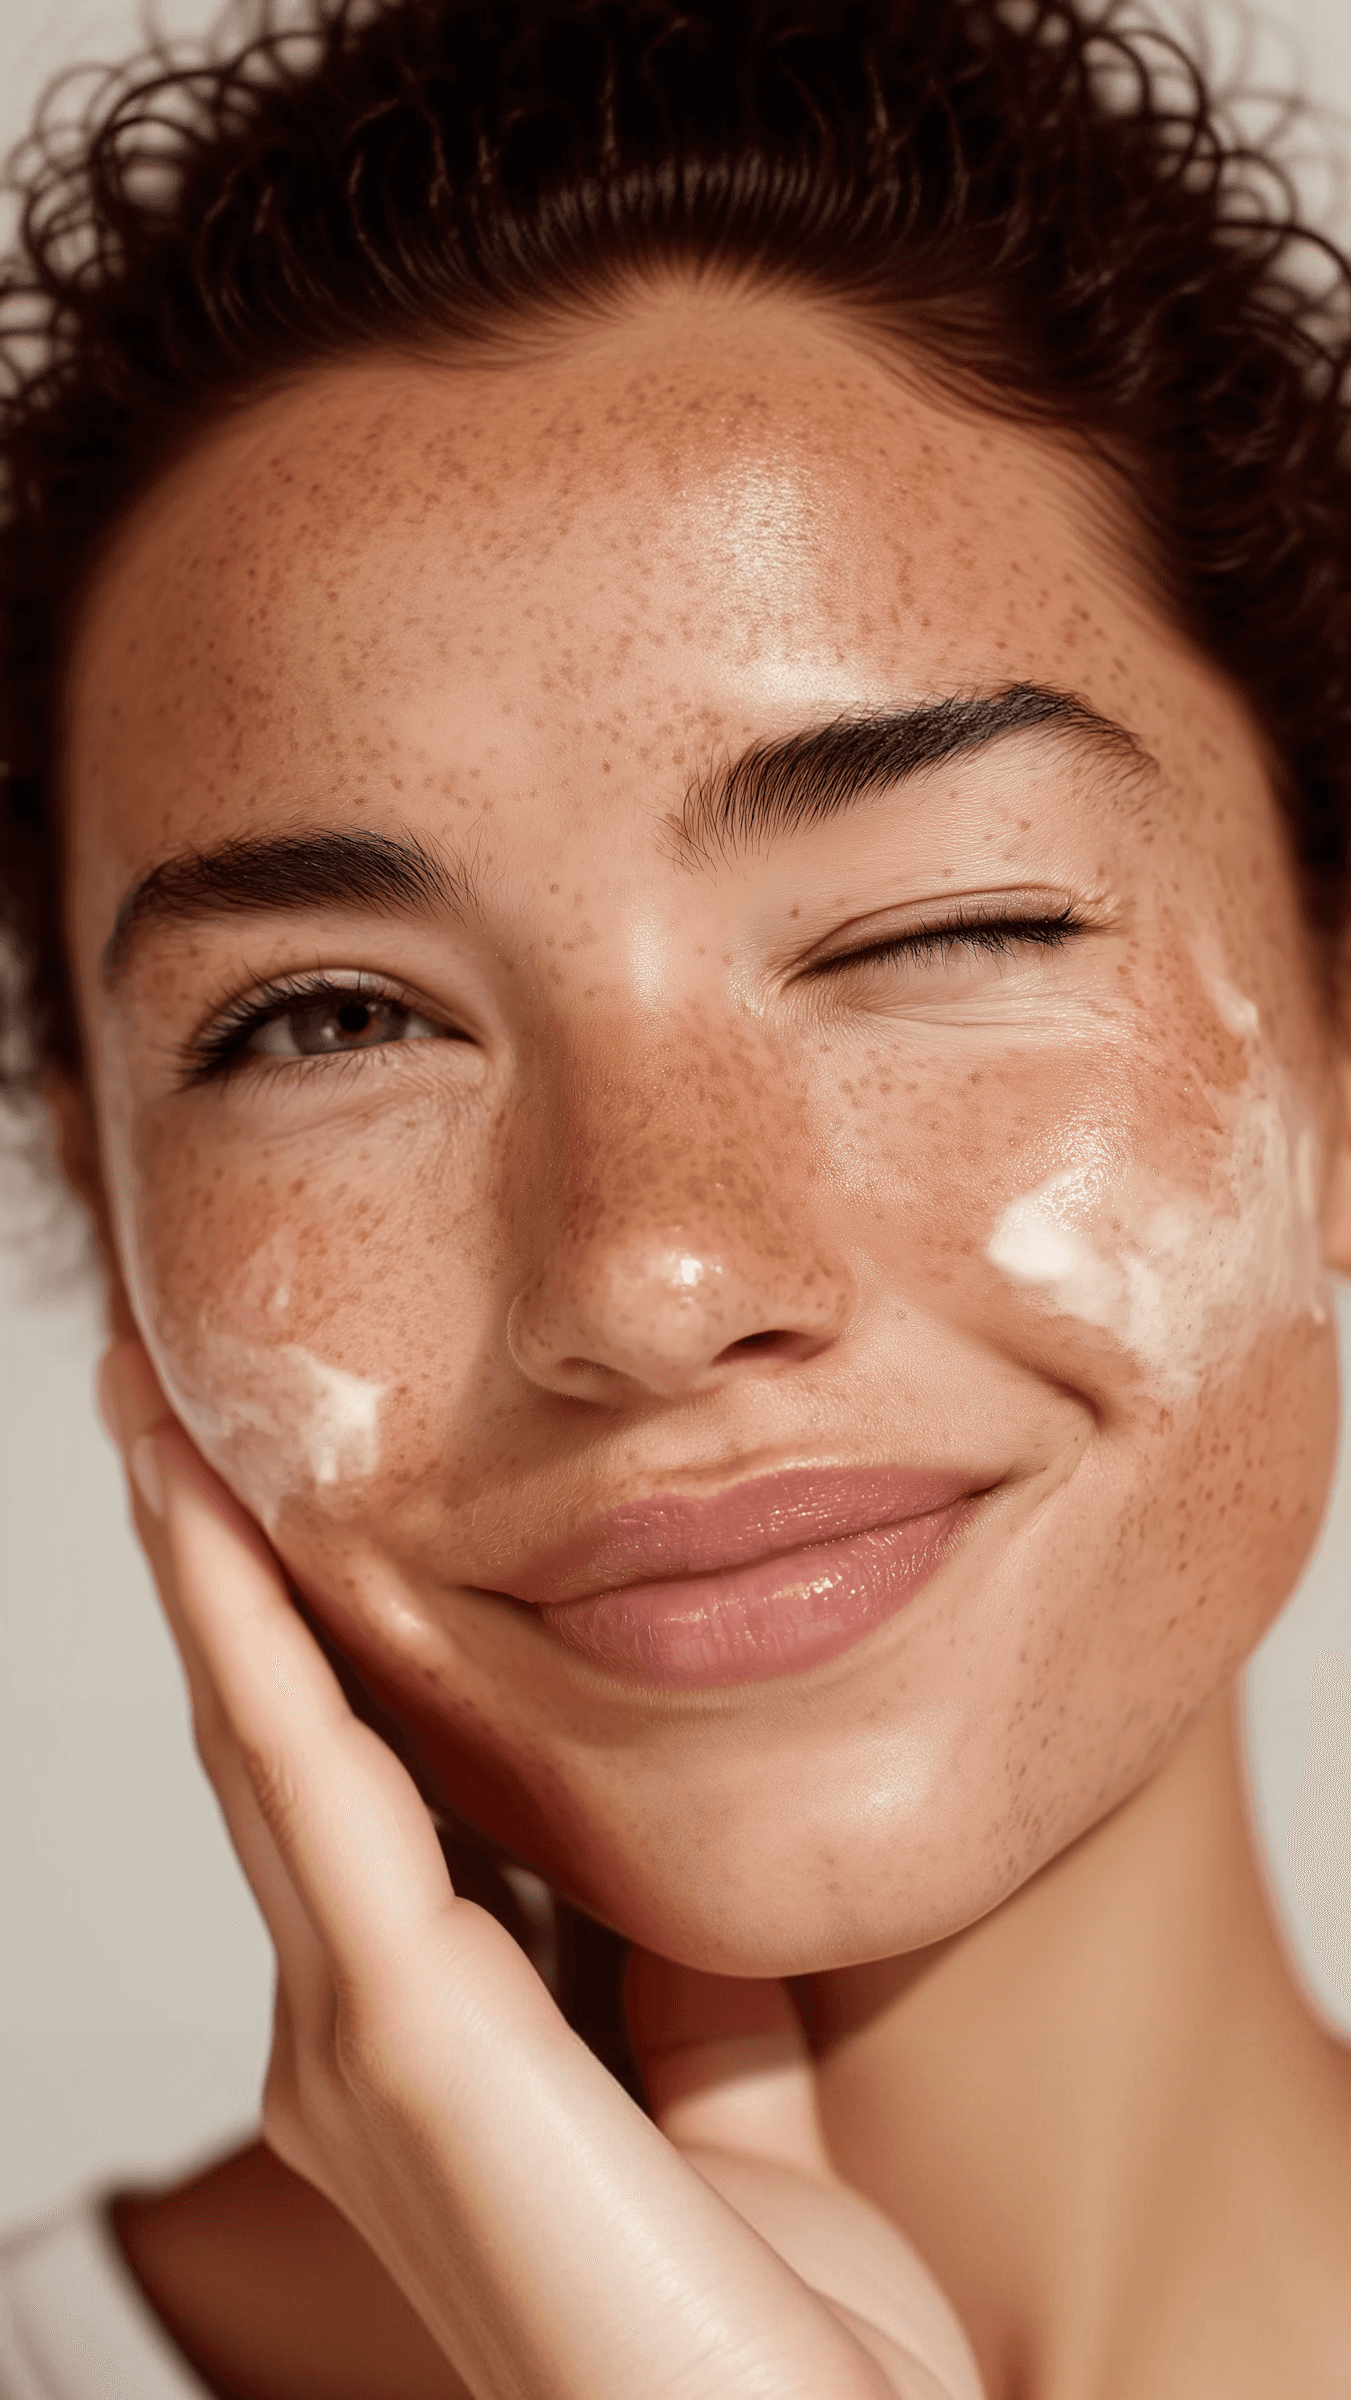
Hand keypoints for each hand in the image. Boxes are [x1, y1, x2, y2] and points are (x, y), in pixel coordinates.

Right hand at [99, 1337, 986, 2399]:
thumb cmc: (765, 2329)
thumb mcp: (728, 2081)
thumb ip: (683, 1967)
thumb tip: (667, 1830)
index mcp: (441, 2038)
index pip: (359, 1789)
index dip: (309, 1635)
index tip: (288, 1491)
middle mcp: (362, 2031)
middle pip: (280, 1746)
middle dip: (226, 1573)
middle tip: (177, 1412)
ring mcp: (361, 2037)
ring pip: (265, 1741)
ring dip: (210, 1570)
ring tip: (167, 1425)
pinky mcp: (404, 2034)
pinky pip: (308, 1782)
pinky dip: (247, 1632)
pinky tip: (212, 1514)